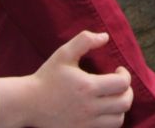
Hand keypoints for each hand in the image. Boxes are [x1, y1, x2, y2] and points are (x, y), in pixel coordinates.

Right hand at [0, 31, 131, 127]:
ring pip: (117, 120)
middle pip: (124, 103)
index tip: (118, 70)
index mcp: (88, 87)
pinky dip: (109, 121)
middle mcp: (89, 108)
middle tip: (120, 84)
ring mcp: (85, 123)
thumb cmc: (46, 77)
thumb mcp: (63, 54)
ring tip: (112, 98)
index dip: (125, 75)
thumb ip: (84, 40)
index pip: (122, 84)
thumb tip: (105, 36)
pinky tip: (103, 110)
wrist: (27, 104)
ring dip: (120, 108)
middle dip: (127, 91)